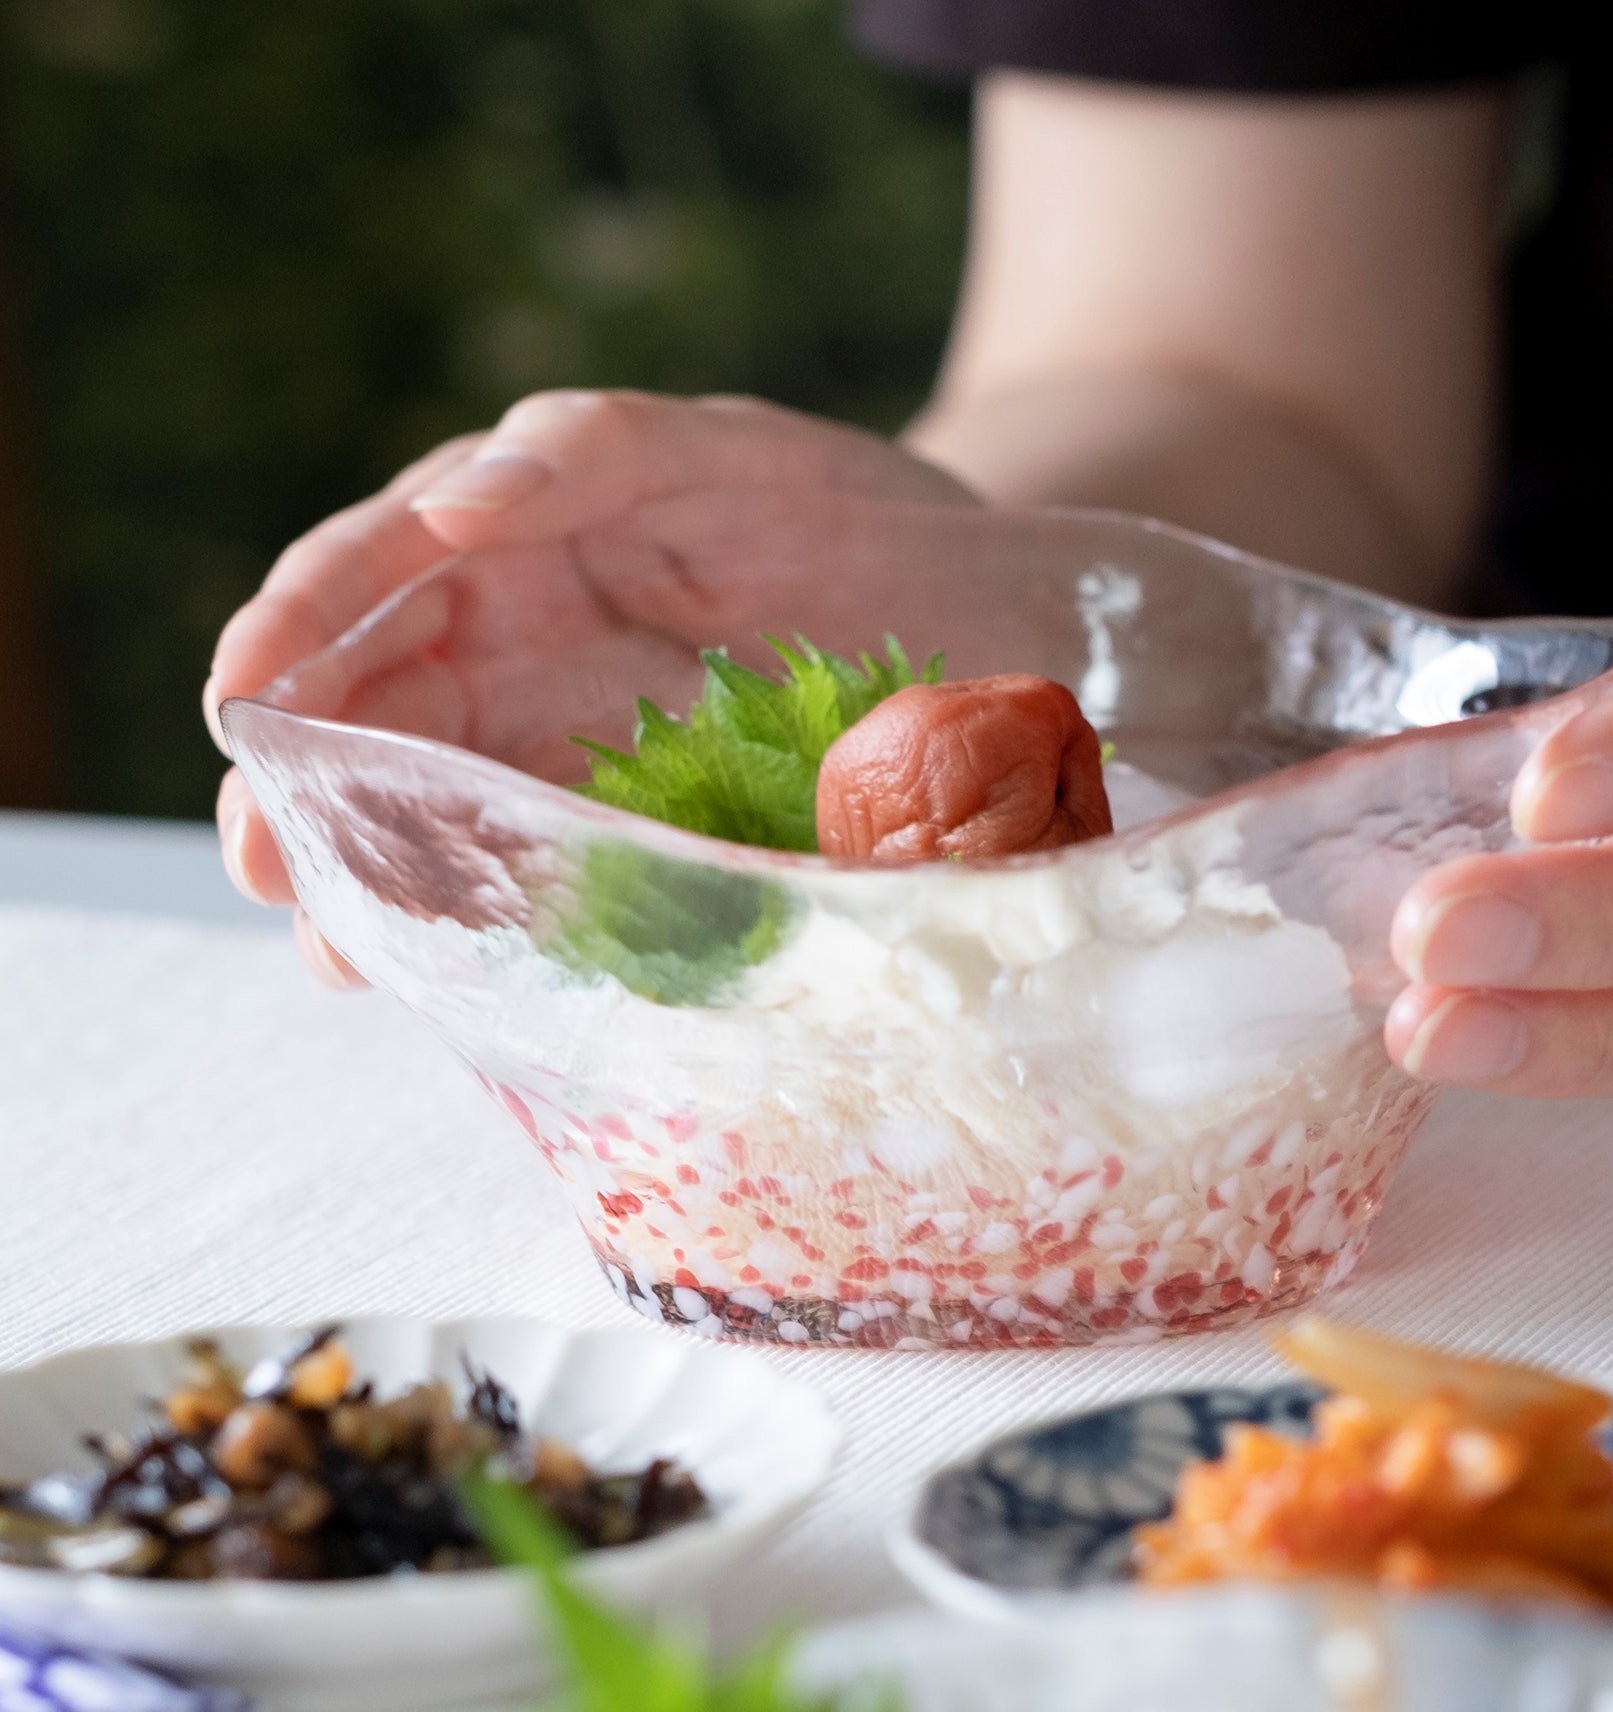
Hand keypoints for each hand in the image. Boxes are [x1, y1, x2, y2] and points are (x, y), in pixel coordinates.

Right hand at [205, 391, 973, 982]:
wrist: (977, 610)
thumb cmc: (844, 510)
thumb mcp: (731, 449)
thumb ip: (595, 452)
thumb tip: (457, 504)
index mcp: (519, 538)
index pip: (374, 579)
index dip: (298, 631)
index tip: (245, 694)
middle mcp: (521, 647)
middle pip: (375, 712)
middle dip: (307, 785)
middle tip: (268, 862)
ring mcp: (569, 746)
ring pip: (435, 808)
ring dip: (375, 877)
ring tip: (340, 949)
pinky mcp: (629, 832)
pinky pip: (534, 874)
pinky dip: (482, 919)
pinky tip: (441, 973)